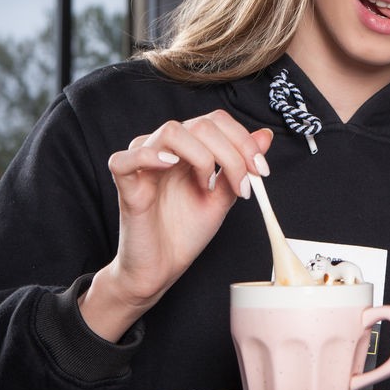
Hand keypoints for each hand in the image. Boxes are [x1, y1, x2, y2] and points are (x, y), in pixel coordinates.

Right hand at [79, 111, 272, 341]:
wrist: (162, 268)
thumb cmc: (185, 232)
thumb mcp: (222, 197)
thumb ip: (239, 166)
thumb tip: (264, 136)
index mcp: (187, 149)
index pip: (215, 121)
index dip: (243, 139)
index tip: (261, 169)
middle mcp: (165, 150)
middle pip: (200, 125)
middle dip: (232, 153)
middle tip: (244, 184)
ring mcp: (143, 165)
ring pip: (171, 131)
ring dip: (202, 156)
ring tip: (207, 186)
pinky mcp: (125, 186)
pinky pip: (124, 159)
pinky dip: (149, 156)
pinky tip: (170, 166)